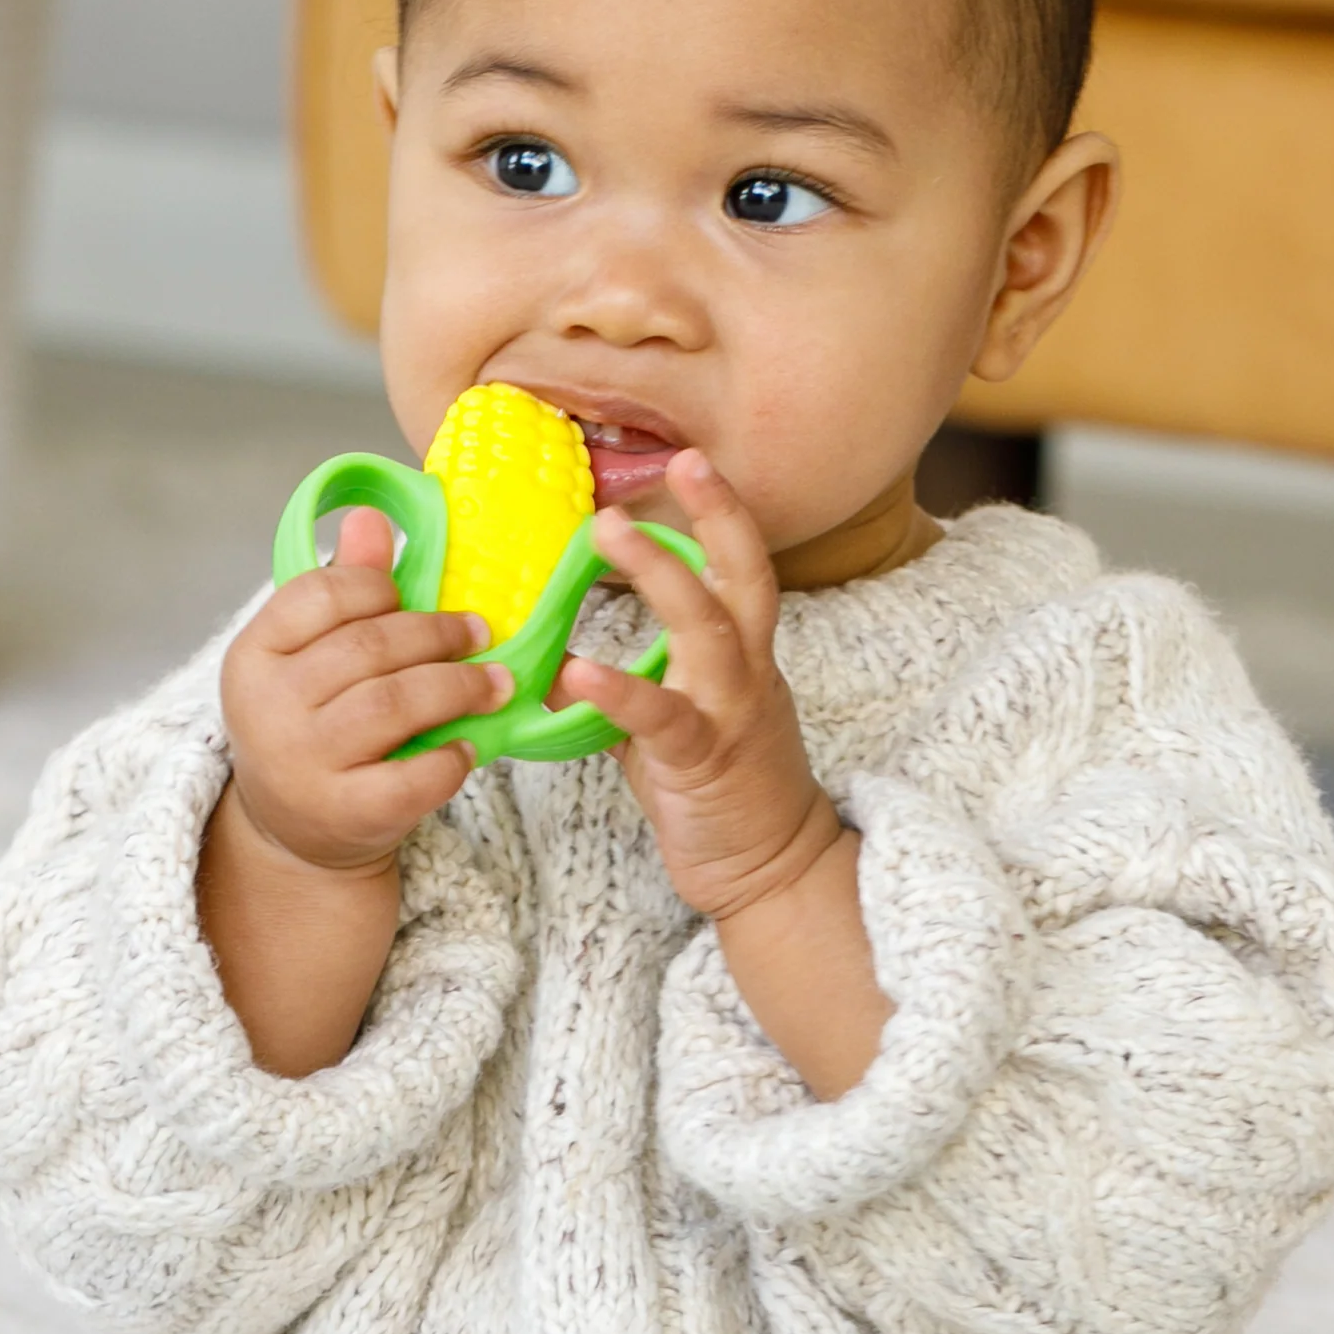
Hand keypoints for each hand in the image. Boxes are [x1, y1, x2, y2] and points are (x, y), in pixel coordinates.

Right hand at [219, 510, 510, 872]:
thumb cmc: (311, 728)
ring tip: (496, 684)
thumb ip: (341, 589)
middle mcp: (268, 707)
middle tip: (481, 634)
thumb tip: (371, 517)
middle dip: (437, 634)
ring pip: (392, 704)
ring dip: (458, 687)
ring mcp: (303, 764)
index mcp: (255, 654)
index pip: (319, 595)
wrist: (292, 833)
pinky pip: (411, 777)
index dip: (378, 586)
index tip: (412, 596)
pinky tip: (467, 747)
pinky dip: (450, 758)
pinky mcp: (344, 813)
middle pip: (367, 648)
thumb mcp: (311, 658)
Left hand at [555, 451, 842, 922]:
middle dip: (718, 516)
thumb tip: (561, 658)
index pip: (742, 572)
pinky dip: (618, 692)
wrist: (772, 872)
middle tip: (683, 460)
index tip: (693, 462)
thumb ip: (633, 686)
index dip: (723, 516)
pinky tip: (576, 672)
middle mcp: (749, 675)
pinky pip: (662, 718)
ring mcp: (732, 715)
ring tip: (609, 533)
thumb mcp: (679, 725)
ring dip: (661, 576)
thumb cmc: (724, 797)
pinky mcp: (704, 762)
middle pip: (745, 579)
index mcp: (745, 659)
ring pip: (708, 630)